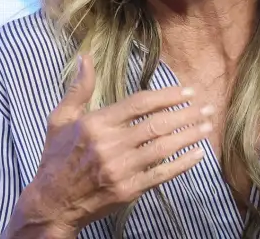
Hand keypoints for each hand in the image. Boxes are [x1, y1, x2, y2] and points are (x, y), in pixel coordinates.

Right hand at [7, 54, 211, 236]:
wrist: (52, 202)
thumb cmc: (56, 157)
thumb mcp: (60, 119)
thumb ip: (78, 89)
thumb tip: (85, 57)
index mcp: (96, 124)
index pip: (139, 104)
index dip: (166, 96)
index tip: (187, 92)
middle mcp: (110, 145)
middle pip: (156, 125)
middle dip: (186, 114)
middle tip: (207, 107)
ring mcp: (120, 169)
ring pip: (163, 148)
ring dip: (188, 136)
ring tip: (207, 126)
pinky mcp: (128, 191)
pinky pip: (161, 174)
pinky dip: (182, 164)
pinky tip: (197, 154)